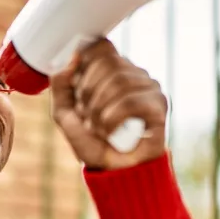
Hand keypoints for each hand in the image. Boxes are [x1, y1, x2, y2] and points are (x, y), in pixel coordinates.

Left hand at [50, 38, 167, 169]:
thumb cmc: (92, 142)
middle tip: (87, 115)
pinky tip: (110, 132)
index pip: (101, 46)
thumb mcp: (65, 112)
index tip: (78, 90)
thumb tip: (73, 57)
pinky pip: (130, 102)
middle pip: (107, 62)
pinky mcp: (159, 107)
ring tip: (98, 128)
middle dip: (88, 92)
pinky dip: (112, 119)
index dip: (84, 65)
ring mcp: (149, 88)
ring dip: (98, 110)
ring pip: (118, 81)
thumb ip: (61, 83)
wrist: (112, 172)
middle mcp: (134, 74)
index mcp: (114, 70)